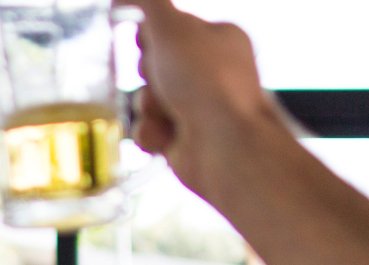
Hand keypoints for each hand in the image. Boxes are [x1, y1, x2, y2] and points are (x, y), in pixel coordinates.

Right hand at [130, 0, 273, 195]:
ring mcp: (194, 109)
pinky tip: (167, 138)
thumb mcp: (172, 28)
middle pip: (152, 66)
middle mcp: (208, 73)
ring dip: (148, 108)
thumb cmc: (207, 83)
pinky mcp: (180, 140)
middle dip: (149, 75)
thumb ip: (148, 1)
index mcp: (216, 39)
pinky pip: (147, 131)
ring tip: (170, 113)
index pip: (168, 29)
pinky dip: (152, 134)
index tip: (148, 41)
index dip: (149, 36)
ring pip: (146, 101)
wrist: (223, 147)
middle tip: (165, 81)